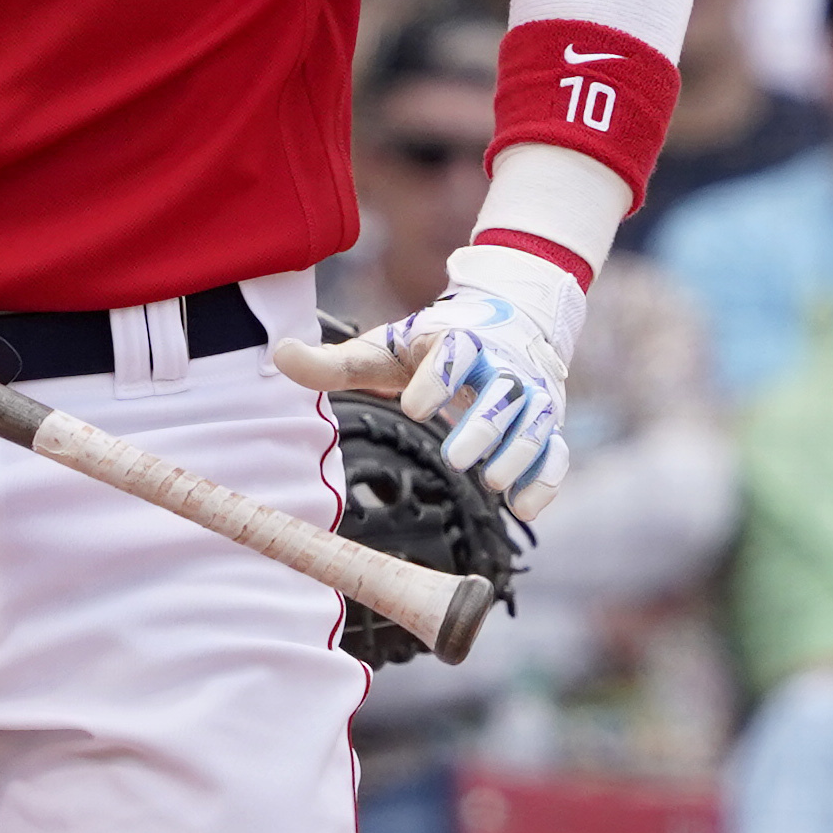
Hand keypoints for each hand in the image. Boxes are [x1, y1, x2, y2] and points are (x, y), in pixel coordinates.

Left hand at [273, 246, 582, 518]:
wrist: (505, 324)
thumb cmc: (428, 346)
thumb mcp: (383, 349)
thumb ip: (334, 362)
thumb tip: (277, 355)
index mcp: (456, 340)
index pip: (453, 353)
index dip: (437, 380)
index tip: (412, 409)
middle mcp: (501, 365)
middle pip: (504, 391)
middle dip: (483, 425)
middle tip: (455, 459)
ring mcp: (530, 394)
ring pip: (535, 422)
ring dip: (518, 454)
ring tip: (490, 483)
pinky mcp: (547, 423)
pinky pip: (555, 451)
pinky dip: (545, 479)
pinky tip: (523, 509)